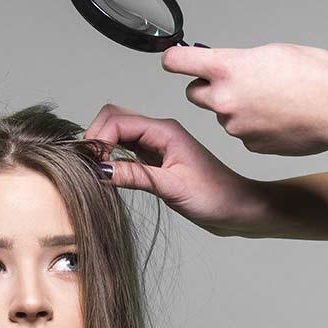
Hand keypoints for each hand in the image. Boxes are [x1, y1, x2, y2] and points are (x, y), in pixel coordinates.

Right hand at [84, 104, 268, 236]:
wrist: (238, 208)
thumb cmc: (214, 197)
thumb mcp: (171, 188)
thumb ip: (135, 176)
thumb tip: (101, 169)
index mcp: (165, 131)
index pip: (117, 120)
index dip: (98, 138)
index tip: (91, 164)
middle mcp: (159, 132)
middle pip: (114, 119)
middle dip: (96, 138)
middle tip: (89, 167)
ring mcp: (156, 145)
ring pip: (118, 134)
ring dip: (102, 148)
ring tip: (96, 173)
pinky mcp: (155, 160)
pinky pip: (125, 150)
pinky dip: (112, 158)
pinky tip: (110, 176)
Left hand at [162, 42, 327, 154]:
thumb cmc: (315, 76)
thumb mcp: (273, 52)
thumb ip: (243, 60)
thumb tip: (233, 66)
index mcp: (228, 68)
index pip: (179, 62)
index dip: (174, 59)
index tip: (173, 59)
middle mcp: (223, 99)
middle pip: (193, 94)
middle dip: (206, 88)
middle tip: (228, 83)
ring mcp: (233, 125)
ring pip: (221, 115)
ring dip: (235, 108)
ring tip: (269, 101)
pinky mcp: (247, 144)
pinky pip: (241, 133)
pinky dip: (253, 127)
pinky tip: (276, 119)